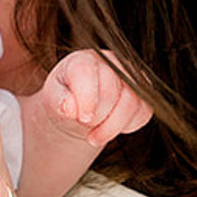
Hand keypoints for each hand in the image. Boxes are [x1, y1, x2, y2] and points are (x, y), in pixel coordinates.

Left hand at [35, 49, 151, 149]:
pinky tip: (110, 127)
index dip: (86, 98)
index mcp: (83, 59)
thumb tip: (69, 107)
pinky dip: (127, 127)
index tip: (82, 117)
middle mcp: (110, 62)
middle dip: (96, 116)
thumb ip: (59, 101)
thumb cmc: (66, 99)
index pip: (87, 72)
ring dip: (111, 127)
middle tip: (84, 125)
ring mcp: (130, 77)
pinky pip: (142, 113)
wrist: (80, 108)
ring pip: (131, 103)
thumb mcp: (53, 100)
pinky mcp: (144, 95)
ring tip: (94, 137)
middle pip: (110, 91)